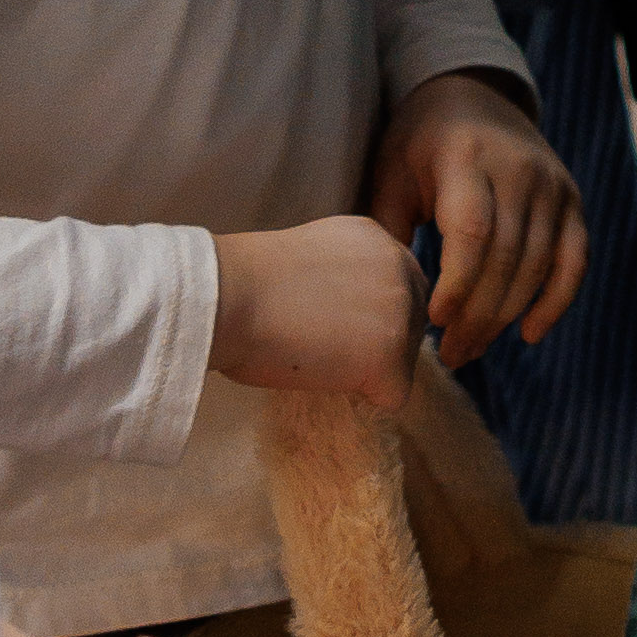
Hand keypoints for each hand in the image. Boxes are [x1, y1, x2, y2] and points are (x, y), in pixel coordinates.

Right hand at [204, 208, 429, 400]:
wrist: (226, 297)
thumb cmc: (246, 284)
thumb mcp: (314, 259)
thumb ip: (348, 276)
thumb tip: (356, 314)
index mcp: (379, 240)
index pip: (400, 291)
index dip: (366, 318)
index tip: (327, 321)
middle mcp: (401, 267)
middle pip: (410, 326)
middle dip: (374, 345)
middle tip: (320, 344)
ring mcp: (401, 311)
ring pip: (404, 362)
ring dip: (366, 370)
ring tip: (316, 355)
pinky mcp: (392, 356)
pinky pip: (393, 395)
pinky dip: (363, 397)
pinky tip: (324, 374)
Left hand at [369, 78, 586, 360]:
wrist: (471, 93)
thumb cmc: (418, 144)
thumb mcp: (391, 174)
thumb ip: (389, 230)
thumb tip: (385, 301)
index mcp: (467, 157)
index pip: (473, 230)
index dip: (458, 283)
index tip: (433, 321)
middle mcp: (520, 169)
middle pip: (507, 257)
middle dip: (478, 315)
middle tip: (450, 354)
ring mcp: (553, 185)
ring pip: (538, 266)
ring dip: (506, 318)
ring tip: (470, 348)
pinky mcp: (572, 201)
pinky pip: (574, 261)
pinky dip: (557, 302)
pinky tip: (530, 334)